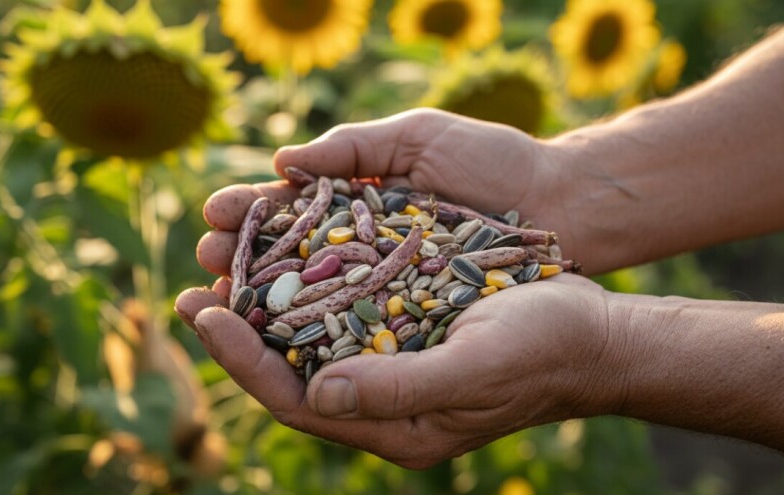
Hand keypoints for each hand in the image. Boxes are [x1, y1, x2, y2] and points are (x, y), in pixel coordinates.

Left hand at [176, 273, 622, 468]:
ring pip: (311, 335)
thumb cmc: (542, 352)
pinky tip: (286, 247)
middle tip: (192, 290)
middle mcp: (382, 397)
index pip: (297, 399)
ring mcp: (392, 360)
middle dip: (239, 331)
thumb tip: (316, 393)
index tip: (204, 314)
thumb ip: (400, 388)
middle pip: (292, 368)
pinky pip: (343, 307)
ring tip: (223, 264)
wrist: (591, 333)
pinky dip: (309, 281)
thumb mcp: (475, 367)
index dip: (244, 361)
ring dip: (267, 300)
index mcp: (393, 425)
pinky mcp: (406, 324)